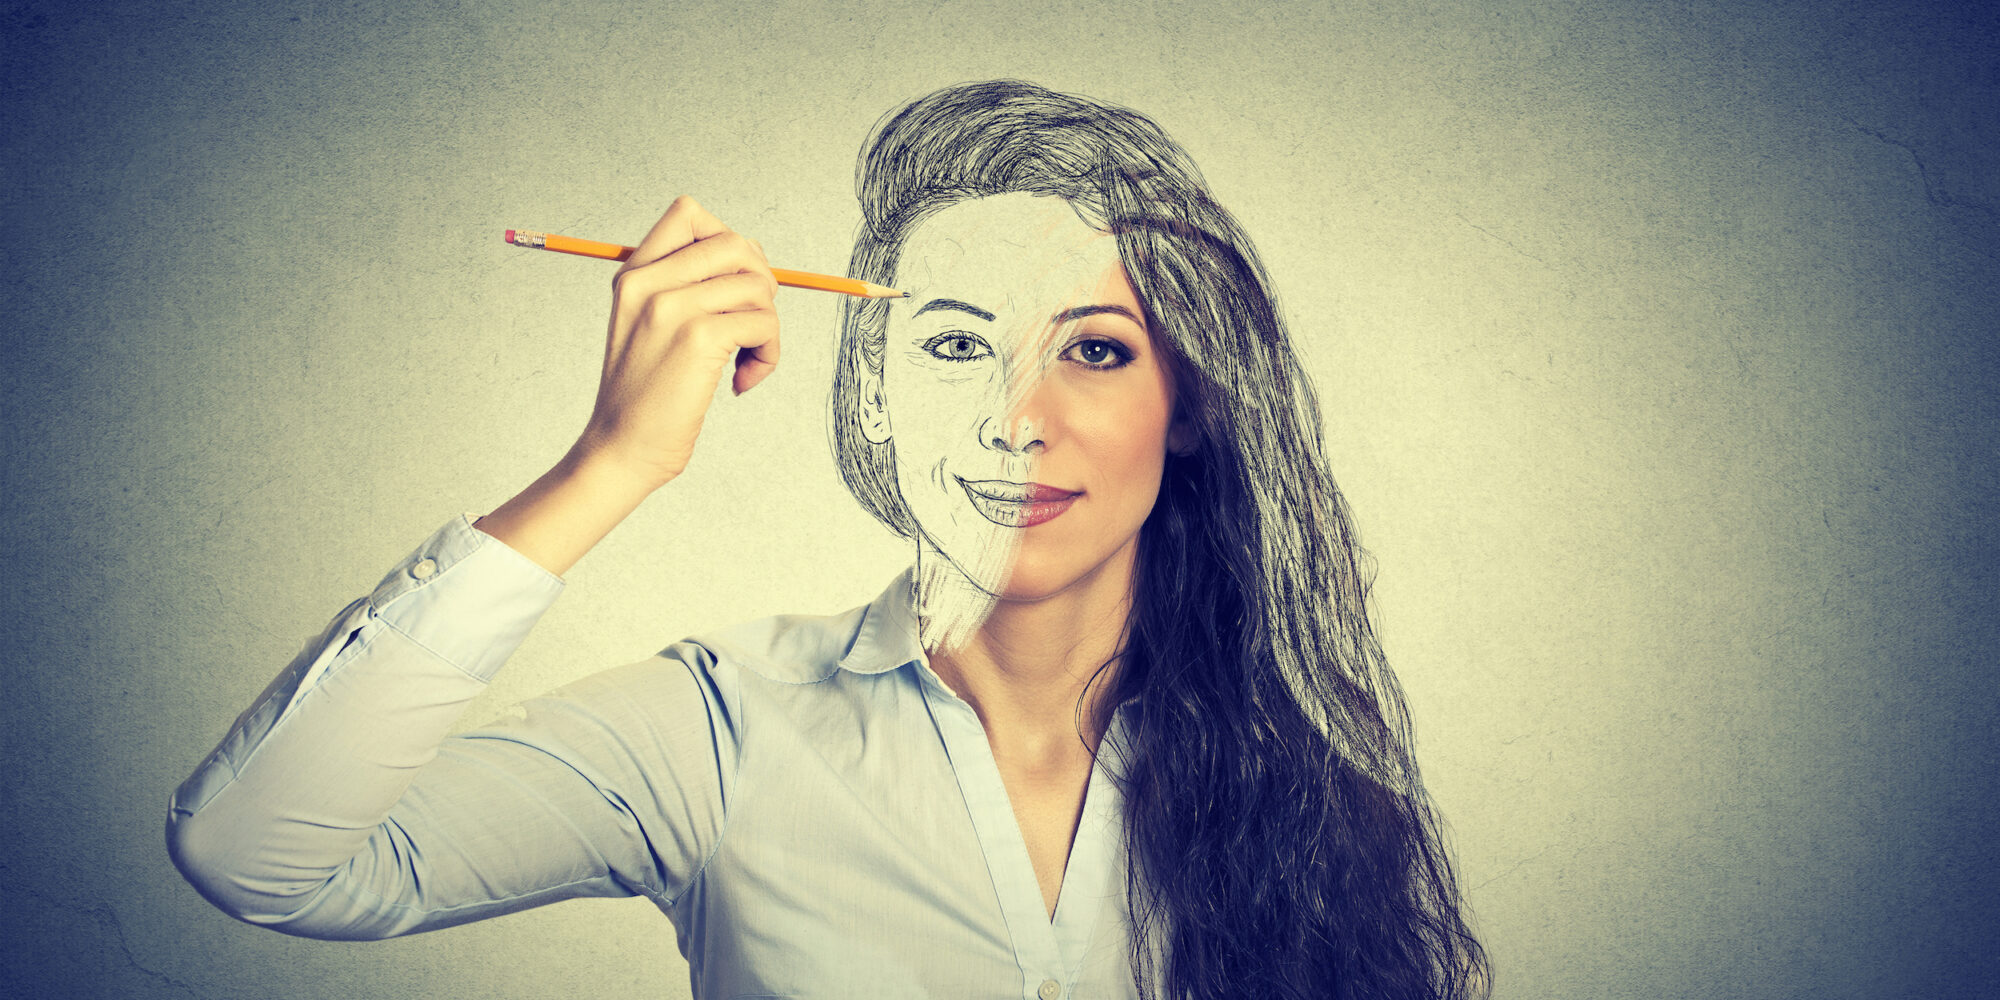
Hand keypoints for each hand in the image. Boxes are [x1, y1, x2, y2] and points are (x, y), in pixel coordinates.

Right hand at [570, 195, 779, 491]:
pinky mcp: (699, 338)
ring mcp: (672, 307)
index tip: (731, 284)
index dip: (727, 240)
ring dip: (767, 326)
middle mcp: (649, 282)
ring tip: (746, 359)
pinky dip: (767, 354)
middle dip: (761, 282)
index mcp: (634, 274)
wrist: (621, 449)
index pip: (689, 213)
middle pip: (735, 244)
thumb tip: (753, 256)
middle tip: (750, 322)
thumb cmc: (645, 395)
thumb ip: (684, 286)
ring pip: (758, 287)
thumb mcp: (647, 325)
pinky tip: (741, 381)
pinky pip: (764, 324)